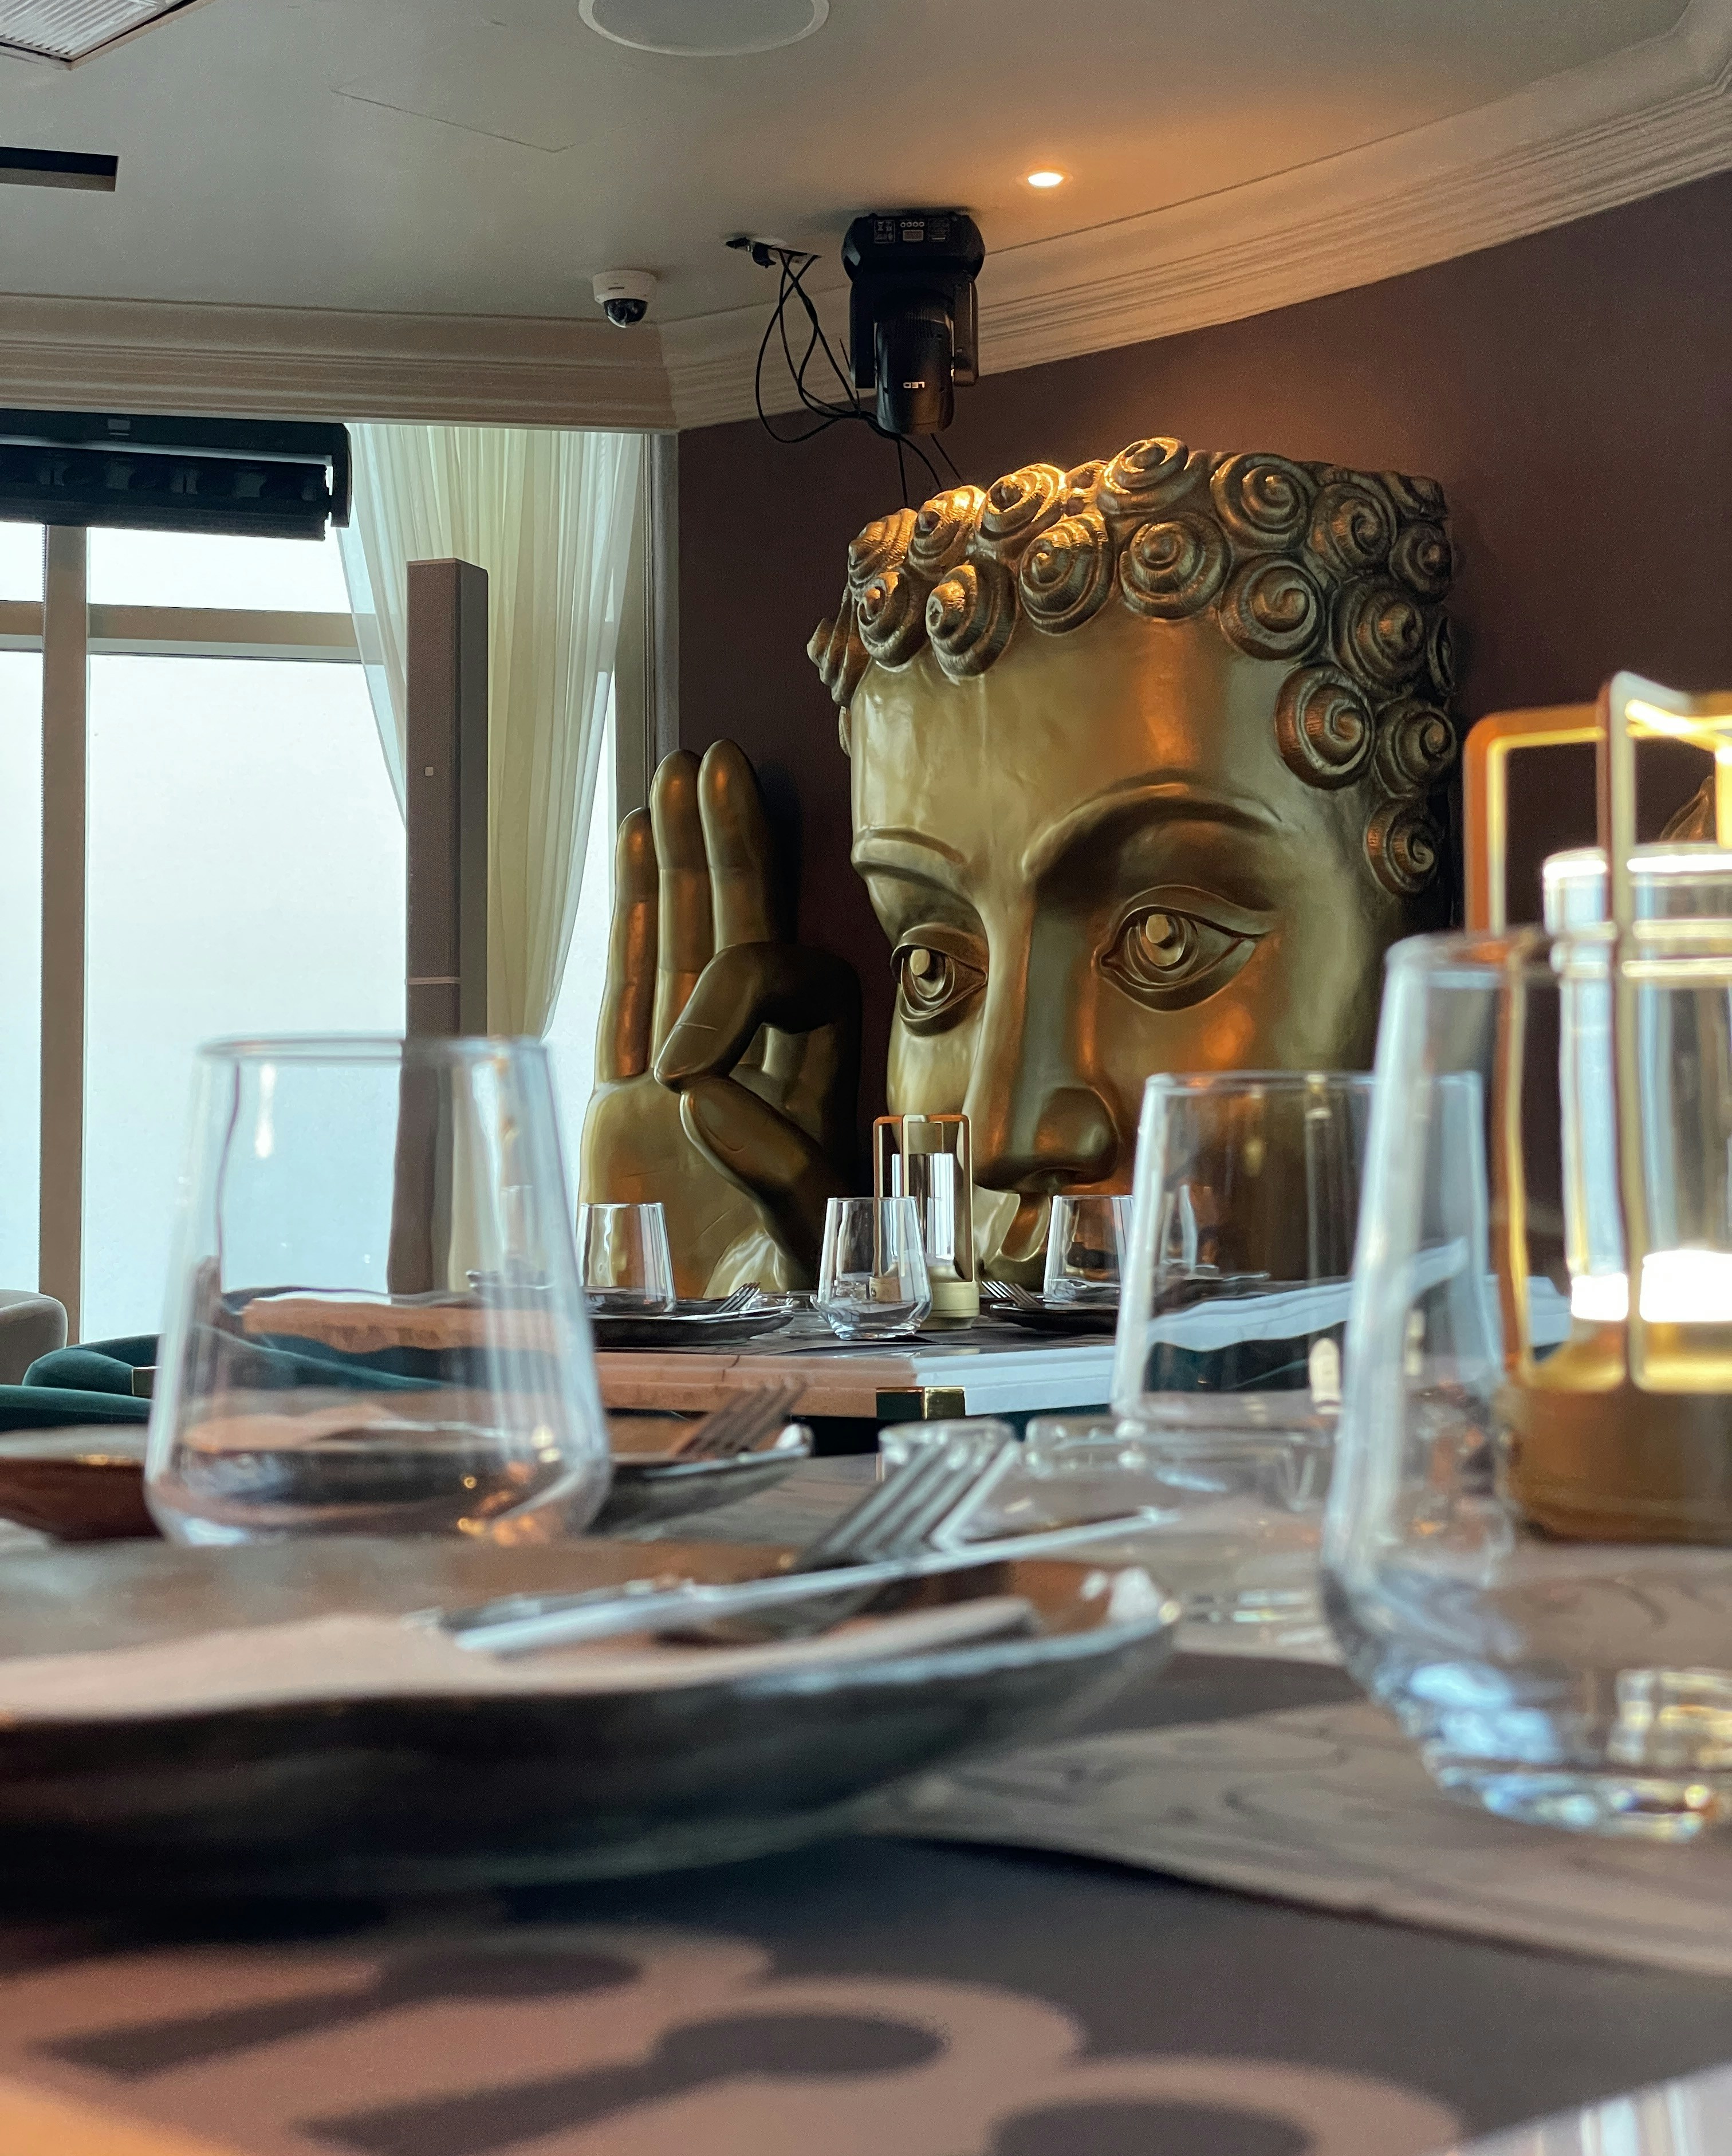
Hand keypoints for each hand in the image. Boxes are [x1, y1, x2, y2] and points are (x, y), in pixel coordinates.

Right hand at [579, 743, 859, 1295]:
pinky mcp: (622, 1110)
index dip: (740, 1009)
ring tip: (676, 779)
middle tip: (721, 769)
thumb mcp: (801, 1274)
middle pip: (750, 943)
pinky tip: (639, 851)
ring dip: (683, 866)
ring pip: (686, 951)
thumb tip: (701, 1096)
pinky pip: (631, 993)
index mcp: (813, 1115)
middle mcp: (754, 1088)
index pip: (795, 1008)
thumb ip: (775, 1179)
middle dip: (734, 858)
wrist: (687, 1386)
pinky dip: (635, 922)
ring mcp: (683, 1091)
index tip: (682, 1084)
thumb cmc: (763, 1344)